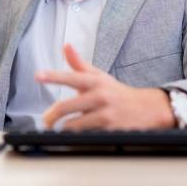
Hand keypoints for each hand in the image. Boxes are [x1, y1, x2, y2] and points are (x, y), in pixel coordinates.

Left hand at [36, 44, 175, 130]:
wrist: (148, 109)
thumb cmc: (117, 93)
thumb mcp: (99, 76)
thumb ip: (79, 63)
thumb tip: (65, 46)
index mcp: (94, 81)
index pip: (71, 76)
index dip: (53, 76)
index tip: (38, 75)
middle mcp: (99, 95)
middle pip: (66, 106)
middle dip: (51, 116)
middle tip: (45, 121)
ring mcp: (105, 113)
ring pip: (74, 125)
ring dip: (63, 130)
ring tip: (58, 130)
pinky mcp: (111, 130)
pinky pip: (87, 136)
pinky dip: (78, 138)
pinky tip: (75, 139)